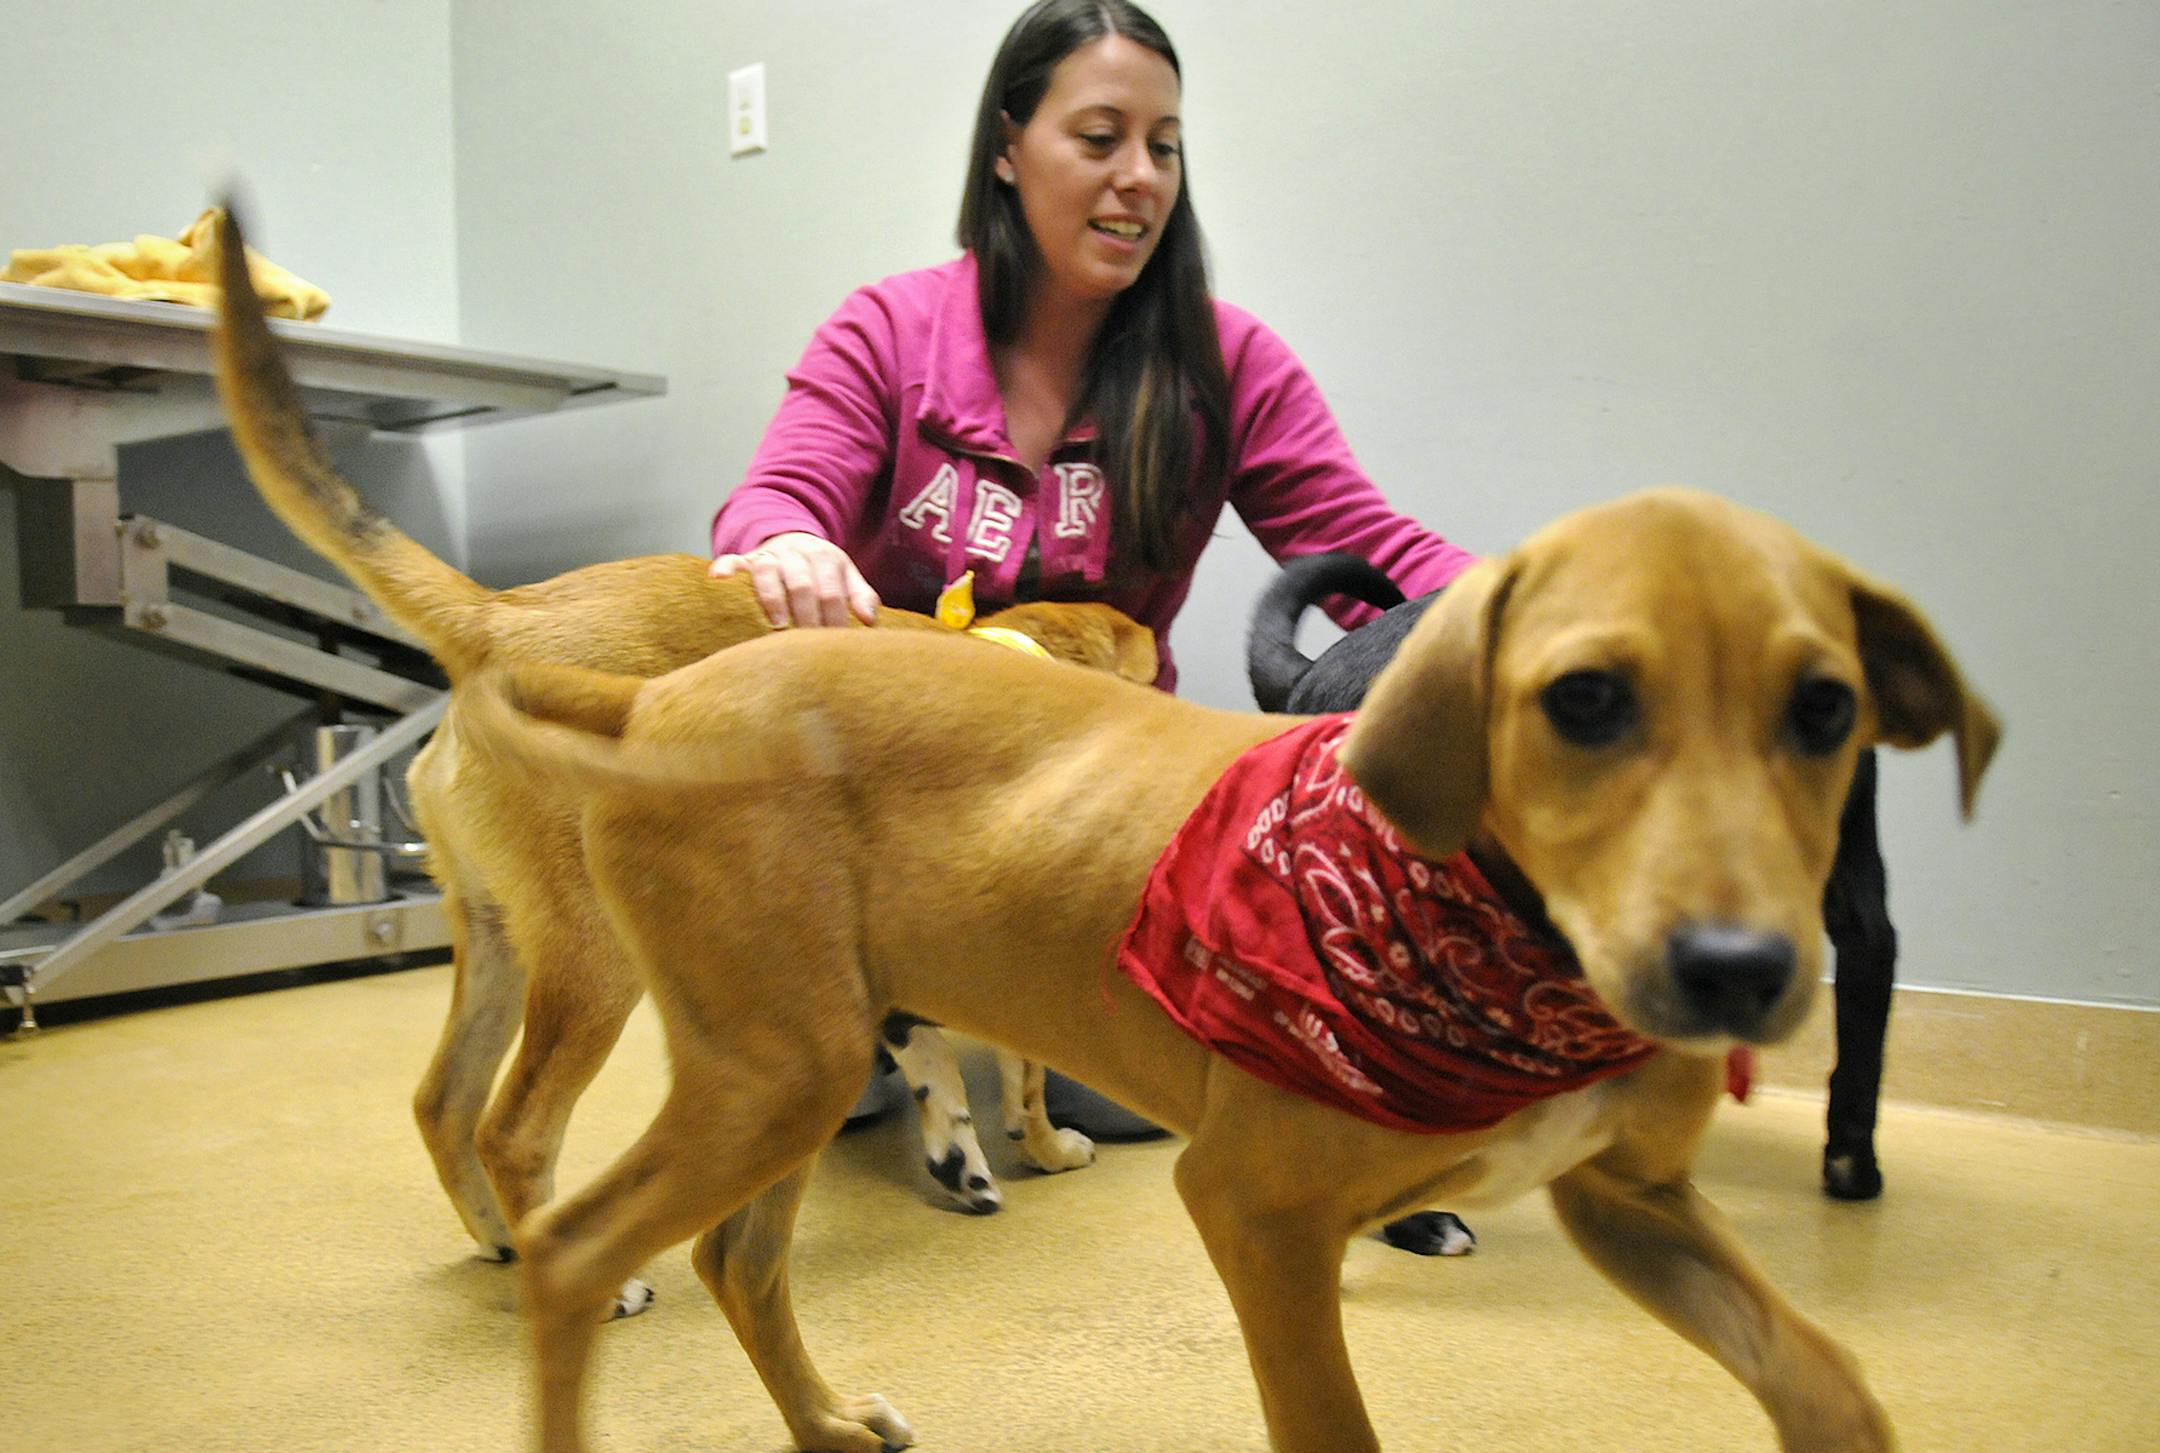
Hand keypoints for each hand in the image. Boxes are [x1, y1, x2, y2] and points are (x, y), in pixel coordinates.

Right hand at [710, 531, 880, 627]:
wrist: (793, 539)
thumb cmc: (822, 571)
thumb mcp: (845, 577)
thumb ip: (861, 596)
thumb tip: (870, 621)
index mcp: (826, 557)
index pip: (832, 590)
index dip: (834, 618)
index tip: (834, 643)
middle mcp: (797, 553)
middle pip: (802, 583)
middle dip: (806, 613)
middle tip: (808, 642)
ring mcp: (769, 555)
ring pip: (768, 571)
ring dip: (772, 597)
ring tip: (776, 624)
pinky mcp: (745, 559)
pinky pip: (733, 560)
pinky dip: (726, 568)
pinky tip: (719, 579)